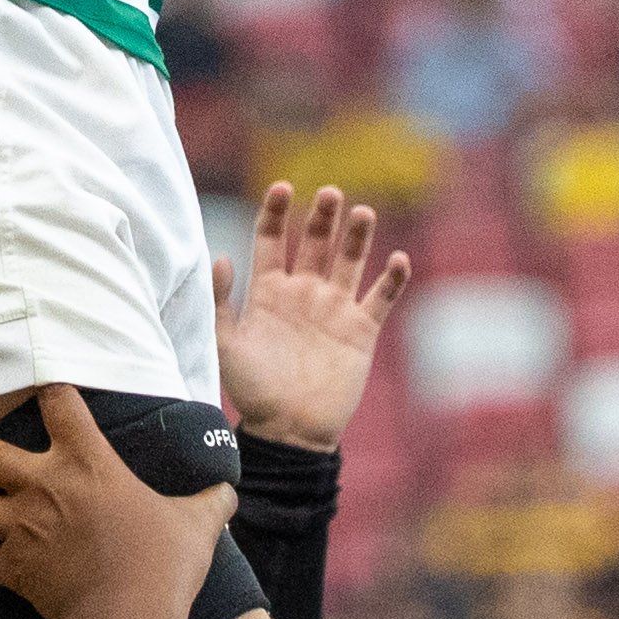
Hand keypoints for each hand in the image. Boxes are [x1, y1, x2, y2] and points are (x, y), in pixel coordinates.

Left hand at [0, 387, 228, 618]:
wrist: (127, 617)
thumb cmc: (164, 564)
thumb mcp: (197, 524)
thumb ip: (208, 503)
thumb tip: (229, 493)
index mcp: (88, 462)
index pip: (62, 406)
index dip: (48, 387)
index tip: (35, 378)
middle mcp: (43, 485)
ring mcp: (21, 527)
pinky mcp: (11, 568)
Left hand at [213, 183, 409, 449]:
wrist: (288, 431)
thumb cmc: (253, 391)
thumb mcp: (227, 346)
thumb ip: (222, 303)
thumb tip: (221, 257)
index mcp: (269, 290)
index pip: (272, 239)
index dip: (276, 212)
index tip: (282, 187)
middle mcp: (304, 292)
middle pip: (316, 242)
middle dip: (323, 216)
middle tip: (330, 193)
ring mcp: (335, 308)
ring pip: (350, 261)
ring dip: (357, 237)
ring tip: (362, 213)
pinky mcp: (361, 330)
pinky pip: (381, 297)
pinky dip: (392, 279)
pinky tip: (398, 259)